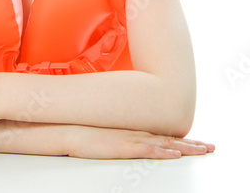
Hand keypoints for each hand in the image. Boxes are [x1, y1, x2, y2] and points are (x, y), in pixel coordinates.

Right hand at [67, 126, 214, 158]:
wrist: (73, 131)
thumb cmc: (91, 135)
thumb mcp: (113, 137)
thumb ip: (127, 139)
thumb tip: (137, 144)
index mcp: (137, 132)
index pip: (166, 137)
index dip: (185, 141)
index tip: (200, 143)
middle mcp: (139, 134)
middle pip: (172, 140)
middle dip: (193, 145)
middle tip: (211, 147)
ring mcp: (132, 140)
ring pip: (165, 144)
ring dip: (186, 148)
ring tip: (203, 150)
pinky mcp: (124, 147)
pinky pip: (148, 150)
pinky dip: (163, 151)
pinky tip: (174, 153)